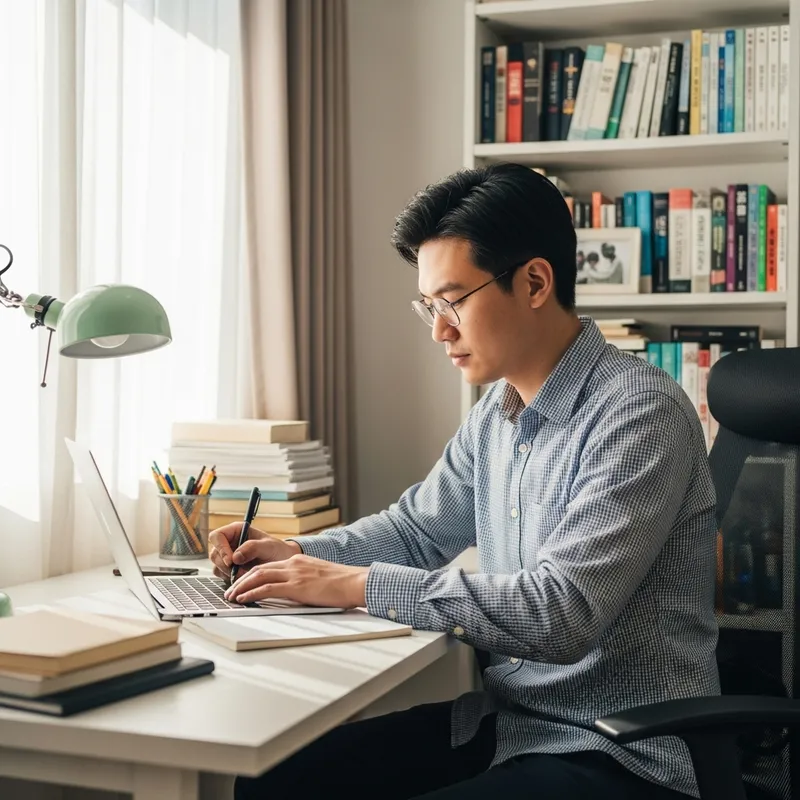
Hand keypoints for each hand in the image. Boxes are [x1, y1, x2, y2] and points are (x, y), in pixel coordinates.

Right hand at [208, 522, 301, 580]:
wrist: (282, 563)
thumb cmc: (277, 550)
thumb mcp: (269, 546)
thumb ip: (253, 547)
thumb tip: (235, 557)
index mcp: (236, 530)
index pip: (217, 536)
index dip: (221, 548)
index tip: (231, 561)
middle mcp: (229, 542)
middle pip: (215, 553)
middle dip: (225, 565)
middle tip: (239, 572)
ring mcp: (228, 555)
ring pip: (216, 565)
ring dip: (228, 573)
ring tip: (245, 575)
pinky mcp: (229, 568)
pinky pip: (221, 574)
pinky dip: (229, 578)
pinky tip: (243, 578)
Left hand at [224, 553, 368, 608]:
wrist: (354, 582)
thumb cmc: (342, 583)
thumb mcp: (318, 576)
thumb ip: (304, 579)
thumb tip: (294, 591)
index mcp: (298, 561)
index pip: (268, 566)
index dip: (251, 575)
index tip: (241, 583)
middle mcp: (293, 564)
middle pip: (259, 569)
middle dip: (241, 580)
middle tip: (229, 591)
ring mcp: (294, 574)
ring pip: (258, 577)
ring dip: (241, 587)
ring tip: (231, 596)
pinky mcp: (296, 586)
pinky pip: (267, 588)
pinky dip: (251, 593)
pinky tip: (243, 599)